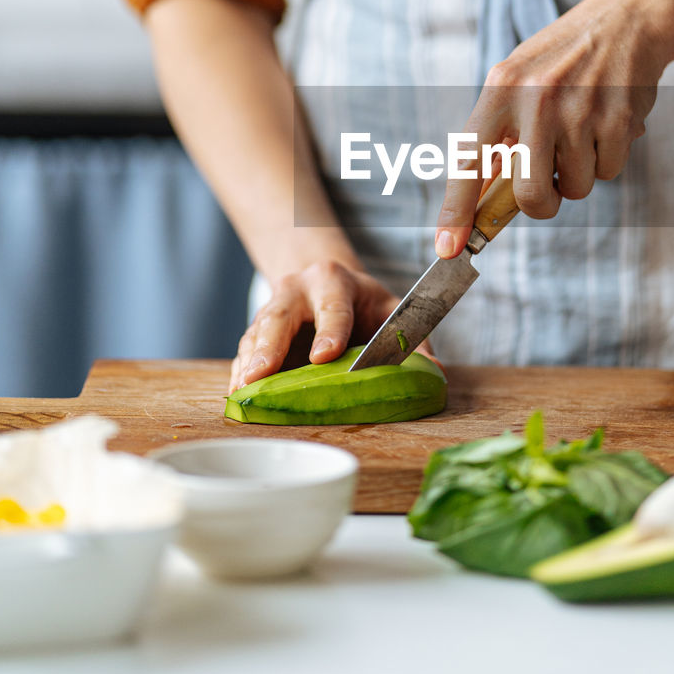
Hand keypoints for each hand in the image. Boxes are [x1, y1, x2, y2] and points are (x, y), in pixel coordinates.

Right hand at [229, 260, 435, 390]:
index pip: (333, 307)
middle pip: (279, 317)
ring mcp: (272, 310)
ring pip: (256, 334)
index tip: (324, 356)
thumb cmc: (363, 303)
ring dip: (249, 362)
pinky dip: (239, 371)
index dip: (329, 331)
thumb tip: (436, 374)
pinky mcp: (257, 332)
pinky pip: (244, 350)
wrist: (324, 281)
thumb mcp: (392, 311)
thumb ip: (413, 340)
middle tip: (261, 374)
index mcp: (333, 281)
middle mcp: (296, 291)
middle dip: (270, 346)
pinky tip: (237, 392)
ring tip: (243, 390)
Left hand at [435, 0, 668, 256]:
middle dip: (541, 203)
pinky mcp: (617, 119)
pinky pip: (608, 172)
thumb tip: (485, 201)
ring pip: (575, 188)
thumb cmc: (561, 62)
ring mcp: (578, 110)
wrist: (625, 21)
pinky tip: (607, 123)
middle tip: (550, 185)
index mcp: (499, 91)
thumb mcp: (518, 84)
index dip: (456, 211)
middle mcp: (534, 100)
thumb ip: (500, 137)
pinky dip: (608, 158)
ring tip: (582, 132)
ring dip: (580, 175)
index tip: (447, 248)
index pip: (468, 163)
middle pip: (530, 196)